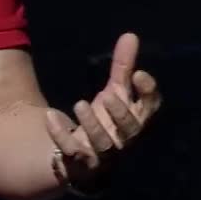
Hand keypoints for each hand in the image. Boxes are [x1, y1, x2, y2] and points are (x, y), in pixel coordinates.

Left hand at [45, 31, 162, 192]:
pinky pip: (72, 154)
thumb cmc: (105, 119)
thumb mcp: (113, 92)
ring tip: (79, 103)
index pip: (150, 108)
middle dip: (121, 114)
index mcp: (134, 119)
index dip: (148, 93)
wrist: (80, 154)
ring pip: (104, 146)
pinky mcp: (81, 164)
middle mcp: (123, 139)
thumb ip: (123, 67)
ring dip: (93, 126)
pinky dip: (61, 136)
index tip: (139, 74)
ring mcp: (103, 155)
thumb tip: (130, 35)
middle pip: (130, 130)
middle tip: (108, 95)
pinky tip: (49, 117)